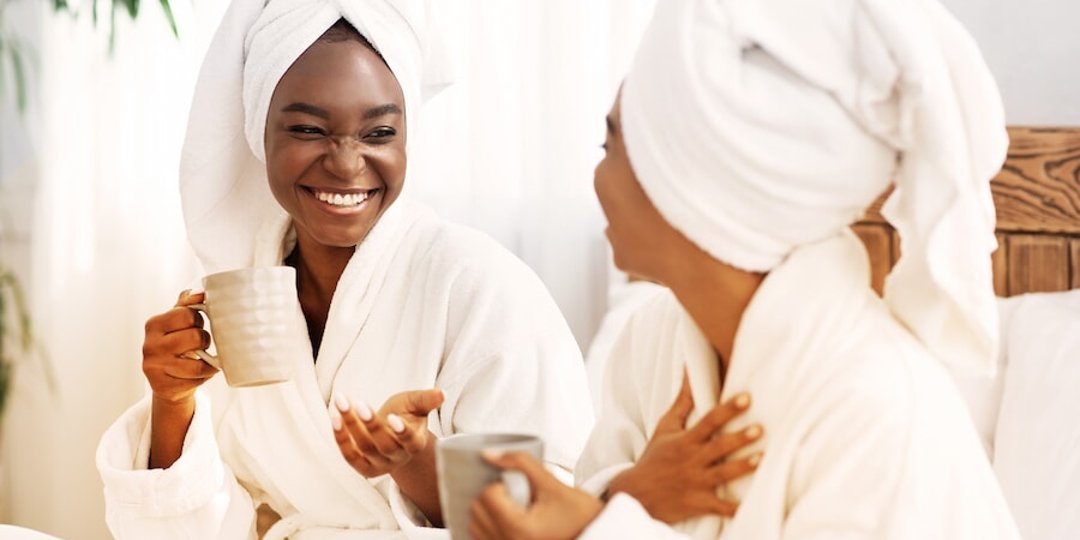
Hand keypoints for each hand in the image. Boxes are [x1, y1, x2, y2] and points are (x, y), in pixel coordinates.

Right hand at [142, 289, 216, 402]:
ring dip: (208, 363)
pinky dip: (204, 377)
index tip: (197, 325)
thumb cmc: (176, 344)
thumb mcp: (177, 321)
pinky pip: (195, 381)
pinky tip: (199, 374)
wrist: (167, 379)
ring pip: (196, 365)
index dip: (199, 320)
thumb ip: (187, 303)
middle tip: (202, 343)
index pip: (187, 315)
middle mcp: (149, 345)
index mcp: (154, 324)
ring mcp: (154, 367)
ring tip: (205, 359)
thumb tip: (200, 292)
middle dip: (205, 340)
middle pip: (194, 338)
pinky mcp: (162, 386)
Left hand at [332, 388, 444, 477]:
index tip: (392, 417)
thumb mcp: (416, 404)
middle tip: (359, 403)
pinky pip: (349, 456)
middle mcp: (398, 458)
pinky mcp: (362, 467)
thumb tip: (442, 394)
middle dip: (370, 424)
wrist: (391, 432)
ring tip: (341, 402)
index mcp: (416, 443)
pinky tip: (335, 418)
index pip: (410, 441)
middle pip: (384, 445)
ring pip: (364, 448)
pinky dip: (341, 438)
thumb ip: (427, 399)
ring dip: (351, 425)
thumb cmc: (405, 415)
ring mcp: (380, 465)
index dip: (402, 431)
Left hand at [470, 451, 603, 539]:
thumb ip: (522, 464)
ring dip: (488, 512)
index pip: (487, 496)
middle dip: (492, 496)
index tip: (521, 486)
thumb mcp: (554, 485)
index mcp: (518, 529)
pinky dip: (488, 528)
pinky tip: (508, 520)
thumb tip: (489, 454)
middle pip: (476, 511)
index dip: (501, 484)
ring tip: (514, 508)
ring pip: (475, 528)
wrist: (602, 538)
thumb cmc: (583, 517)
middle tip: (517, 494)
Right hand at [606, 373, 761, 522]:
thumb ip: (683, 401)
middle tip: (759, 429)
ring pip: (722, 475)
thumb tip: (690, 369)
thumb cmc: (654, 457)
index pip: (708, 421)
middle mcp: (691, 461)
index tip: (746, 397)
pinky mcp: (699, 504)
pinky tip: (751, 506)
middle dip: (738, 439)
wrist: (636, 494)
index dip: (727, 409)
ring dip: (743, 467)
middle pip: (718, 448)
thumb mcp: (665, 427)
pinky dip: (735, 509)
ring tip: (762, 458)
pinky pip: (720, 508)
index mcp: (684, 441)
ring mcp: (696, 483)